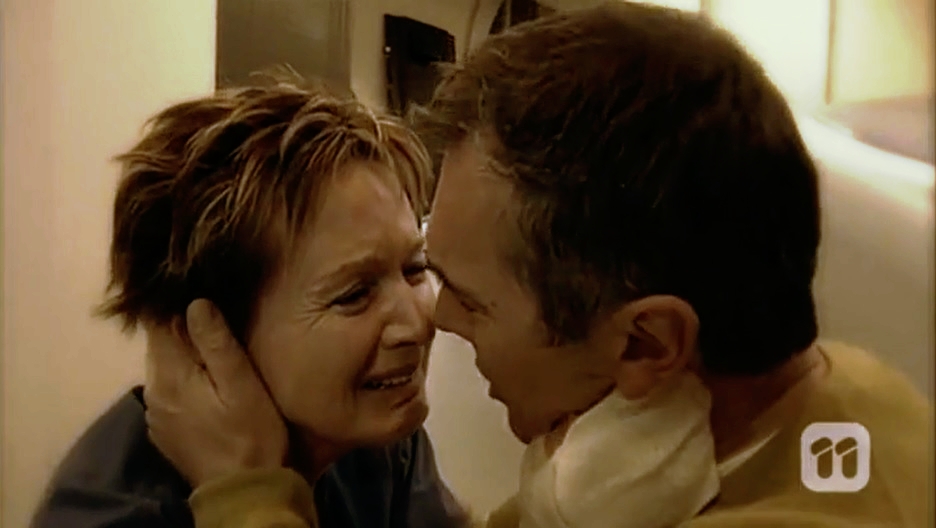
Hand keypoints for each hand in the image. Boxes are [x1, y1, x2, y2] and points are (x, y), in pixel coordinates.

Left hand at [143, 299, 288, 486]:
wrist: (245, 493)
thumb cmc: (252, 434)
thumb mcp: (242, 385)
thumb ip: (216, 343)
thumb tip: (195, 303)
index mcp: (170, 375)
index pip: (158, 324)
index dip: (176, 303)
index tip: (200, 288)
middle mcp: (153, 392)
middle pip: (160, 344)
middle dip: (181, 326)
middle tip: (216, 311)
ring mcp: (156, 414)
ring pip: (164, 366)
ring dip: (184, 353)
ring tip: (213, 342)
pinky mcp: (165, 430)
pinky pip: (169, 390)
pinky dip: (184, 378)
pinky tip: (207, 380)